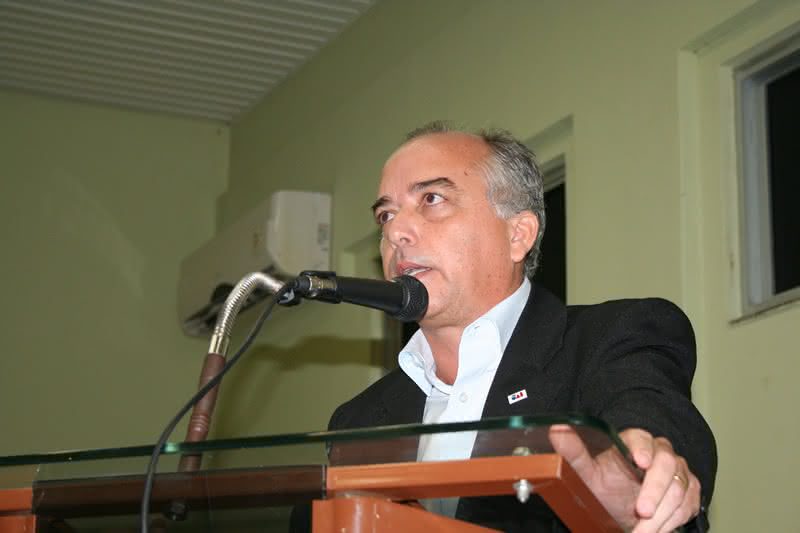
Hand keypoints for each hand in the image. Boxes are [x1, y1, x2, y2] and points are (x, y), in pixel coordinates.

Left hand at [549, 426, 700, 531]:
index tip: (639, 461)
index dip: (642, 448)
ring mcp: (678, 471)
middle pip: (667, 464)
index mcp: (634, 442)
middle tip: (642, 511)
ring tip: (641, 531)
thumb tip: (556, 429)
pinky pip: (688, 505)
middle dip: (654, 490)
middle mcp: (660, 452)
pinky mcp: (689, 491)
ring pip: (679, 489)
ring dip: (661, 515)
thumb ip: (573, 452)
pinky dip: (672, 521)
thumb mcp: (586, 472)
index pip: (641, 438)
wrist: (624, 507)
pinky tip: (654, 530)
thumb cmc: (606, 485)